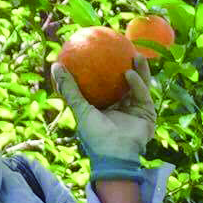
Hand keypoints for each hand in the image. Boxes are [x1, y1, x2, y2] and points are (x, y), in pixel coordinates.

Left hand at [51, 54, 156, 170]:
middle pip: (126, 81)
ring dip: (139, 69)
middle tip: (121, 47)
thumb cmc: (95, 135)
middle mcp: (122, 107)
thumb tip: (55, 65)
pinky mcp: (147, 114)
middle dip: (127, 64)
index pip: (106, 83)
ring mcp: (136, 110)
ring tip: (134, 54)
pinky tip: (129, 73)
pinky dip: (137, 83)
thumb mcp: (80, 109)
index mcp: (106, 107)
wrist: (115, 156)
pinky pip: (142, 94)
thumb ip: (69, 89)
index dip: (106, 67)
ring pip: (140, 84)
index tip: (102, 49)